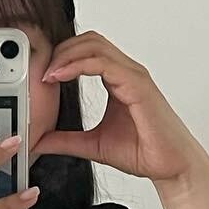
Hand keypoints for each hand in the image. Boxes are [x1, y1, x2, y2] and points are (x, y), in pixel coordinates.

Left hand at [30, 31, 208, 186]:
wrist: (170, 167)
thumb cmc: (143, 152)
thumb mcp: (92, 145)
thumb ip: (65, 140)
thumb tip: (38, 140)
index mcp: (118, 80)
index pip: (87, 52)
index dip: (61, 56)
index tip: (40, 75)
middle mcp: (126, 72)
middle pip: (89, 41)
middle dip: (60, 49)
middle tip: (39, 70)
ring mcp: (133, 76)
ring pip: (95, 45)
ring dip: (66, 54)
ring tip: (47, 73)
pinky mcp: (137, 85)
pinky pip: (103, 63)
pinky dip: (78, 65)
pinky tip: (60, 76)